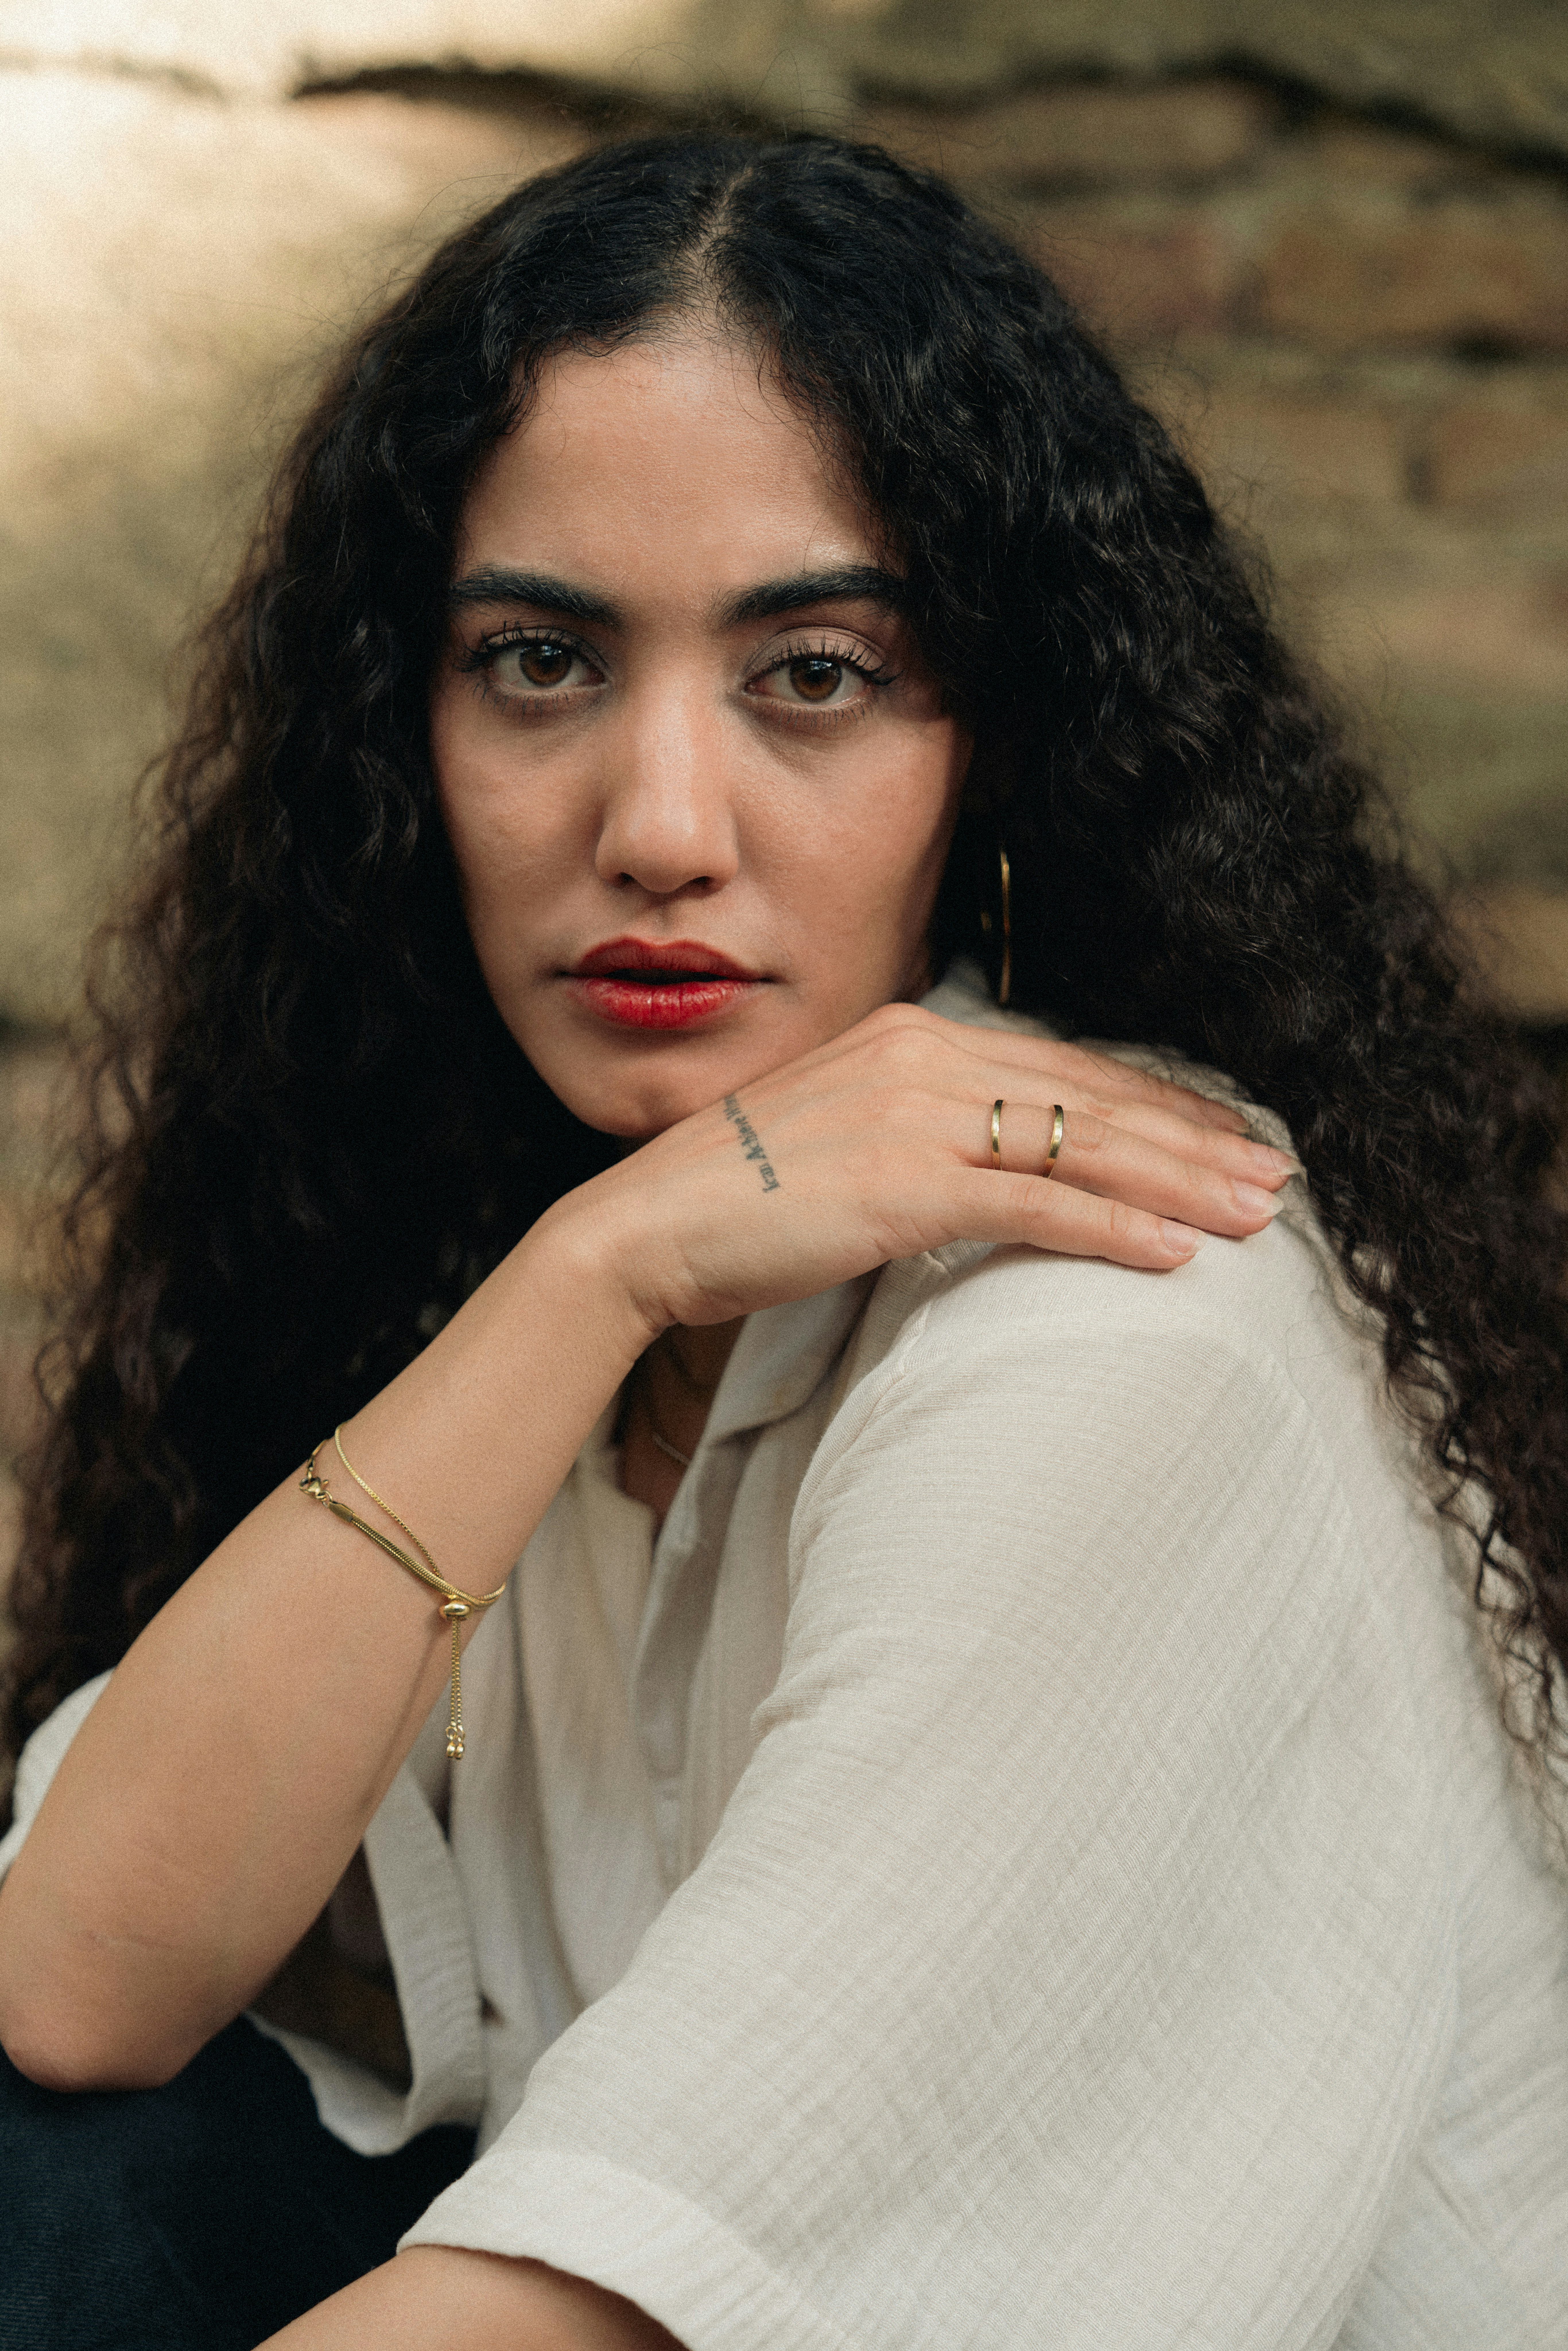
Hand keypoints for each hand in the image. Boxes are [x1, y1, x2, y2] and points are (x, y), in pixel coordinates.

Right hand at [557, 1001, 1295, 1337]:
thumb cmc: (740, 1197)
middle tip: (1274, 1174)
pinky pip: (1032, 1207)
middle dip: (1193, 1140)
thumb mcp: (845, 1138)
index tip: (1219, 1135)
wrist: (646, 1227)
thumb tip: (991, 1165)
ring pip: (1079, 1147)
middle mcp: (924, 1059)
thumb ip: (923, 1132)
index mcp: (913, 1039)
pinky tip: (1172, 1255)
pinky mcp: (904, 1186)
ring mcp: (915, 1119)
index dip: (1151, 1104)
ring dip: (1177, 1183)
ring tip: (1254, 1215)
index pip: (1061, 1069)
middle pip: (1089, 1100)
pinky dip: (1110, 1229)